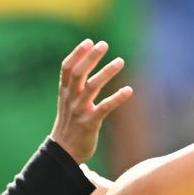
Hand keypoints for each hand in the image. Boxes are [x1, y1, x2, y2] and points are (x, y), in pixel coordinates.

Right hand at [50, 39, 132, 161]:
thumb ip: (78, 85)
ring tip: (120, 61)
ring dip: (106, 72)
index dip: (77, 54)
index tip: (89, 41)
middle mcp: (70, 99)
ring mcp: (79, 111)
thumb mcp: (68, 102)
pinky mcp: (89, 123)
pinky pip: (104, 108)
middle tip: (104, 44)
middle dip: (91, 57)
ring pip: (91, 87)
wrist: (64, 152)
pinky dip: (117, 98)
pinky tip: (129, 90)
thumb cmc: (70, 124)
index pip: (67, 68)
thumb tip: (89, 65)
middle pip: (78, 73)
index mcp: (64, 92)